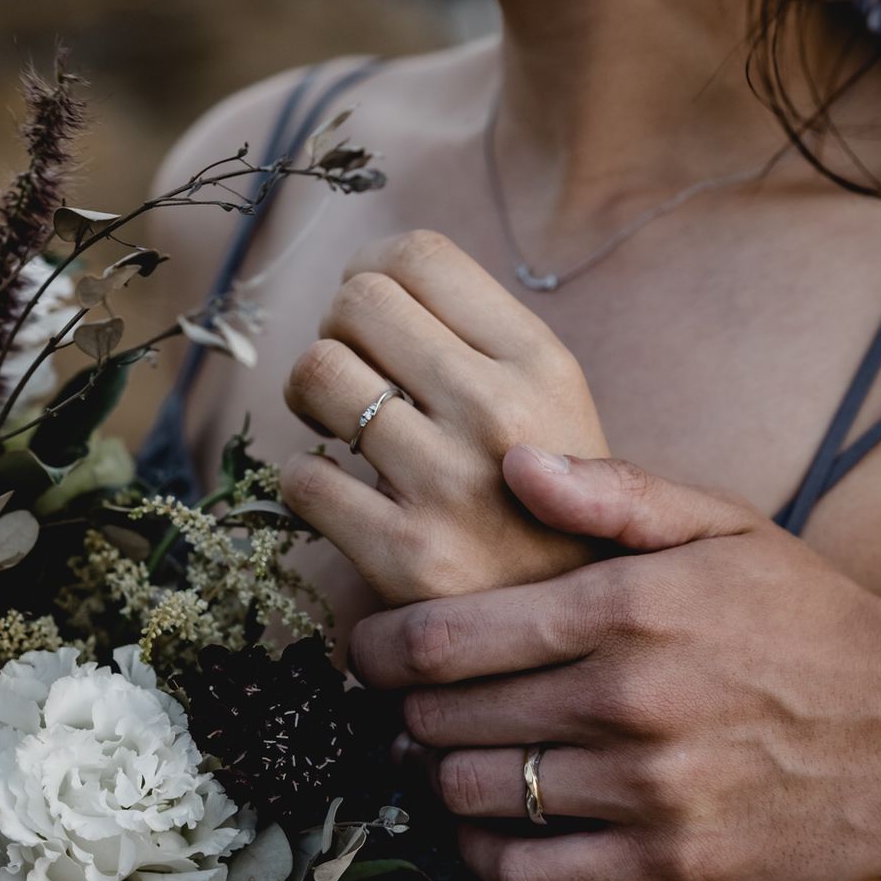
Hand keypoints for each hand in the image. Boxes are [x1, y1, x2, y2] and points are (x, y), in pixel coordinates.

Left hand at [281, 230, 608, 603]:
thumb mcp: (553, 403)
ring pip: (317, 373)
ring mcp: (451, 486)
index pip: (417, 255)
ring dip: (312, 397)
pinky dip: (307, 481)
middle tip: (356, 377)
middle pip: (356, 301)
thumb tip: (370, 279)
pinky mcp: (406, 557)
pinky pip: (302, 478)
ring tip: (342, 430)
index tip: (371, 320)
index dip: (371, 272)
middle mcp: (499, 413)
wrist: (578, 626)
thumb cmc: (549, 503)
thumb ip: (480, 338)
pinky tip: (345, 495)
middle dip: (337, 331)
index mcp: (541, 362)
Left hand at [350, 450, 880, 880]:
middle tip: (399, 701)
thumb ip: (610, 491)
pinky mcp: (672, 862)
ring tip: (439, 755)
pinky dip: (486, 854)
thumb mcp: (721, 523)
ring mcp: (647, 790)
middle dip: (404, 709)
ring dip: (438, 775)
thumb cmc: (807, 611)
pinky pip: (533, 874)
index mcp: (624, 607)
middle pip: (449, 717)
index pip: (451, 637)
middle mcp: (625, 700)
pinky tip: (484, 827)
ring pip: (478, 794)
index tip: (364, 646)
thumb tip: (511, 462)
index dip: (382, 646)